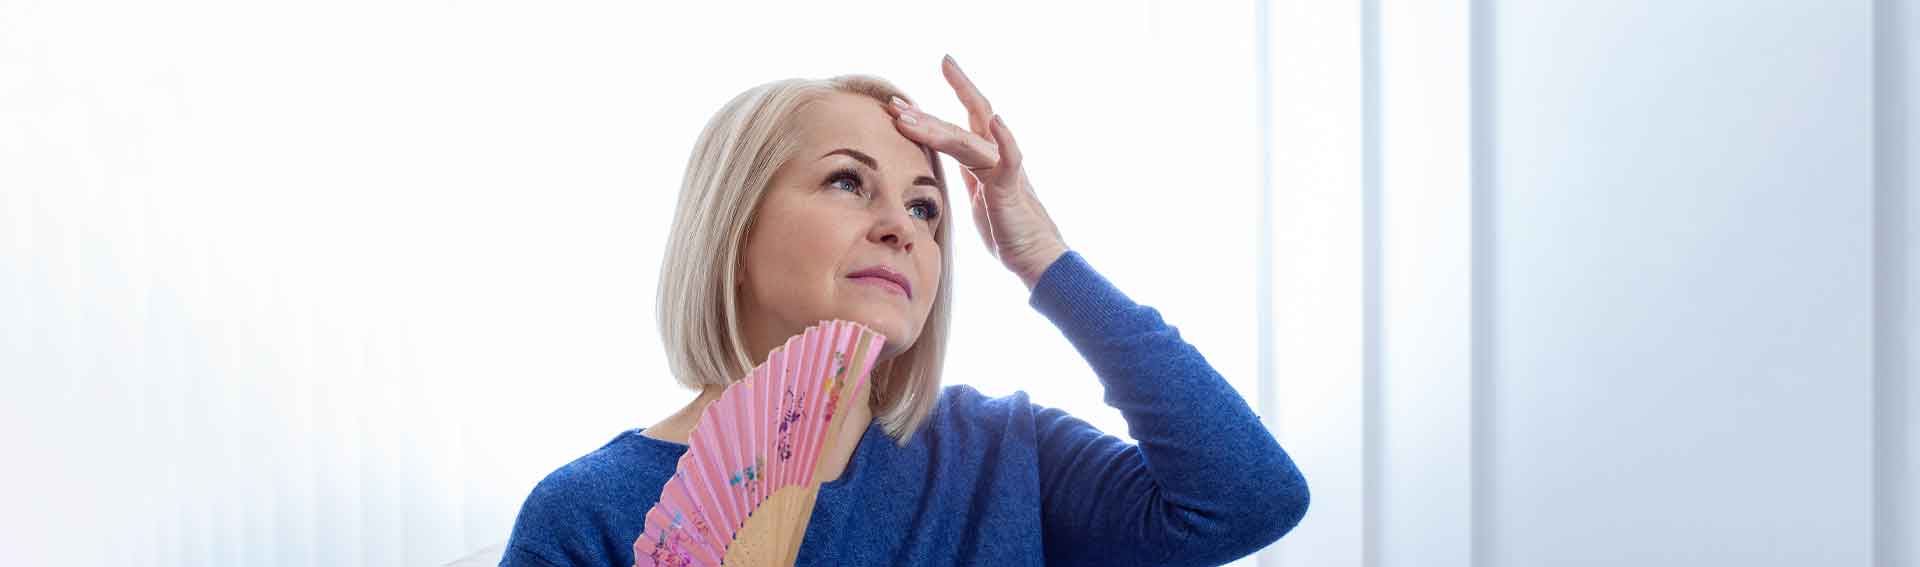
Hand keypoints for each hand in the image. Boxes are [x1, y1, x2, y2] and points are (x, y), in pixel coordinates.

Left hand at [885, 55, 1067, 289]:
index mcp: (983, 159)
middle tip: (892, 102)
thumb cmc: (1006, 229)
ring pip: (967, 140)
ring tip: (908, 118)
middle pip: (958, 124)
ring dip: (936, 128)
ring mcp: (1003, 169)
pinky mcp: (1011, 187)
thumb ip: (969, 174)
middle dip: (924, 114)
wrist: (1033, 255)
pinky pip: (1010, 159)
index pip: (957, 125)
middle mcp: (993, 156)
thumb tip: (950, 165)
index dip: (930, 112)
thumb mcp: (978, 196)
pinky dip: (1005, 139)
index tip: (901, 101)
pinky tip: (997, 120)